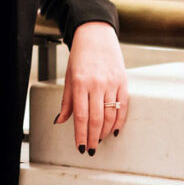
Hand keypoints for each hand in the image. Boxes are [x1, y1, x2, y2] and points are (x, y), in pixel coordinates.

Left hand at [54, 21, 127, 154]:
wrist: (96, 34)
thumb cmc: (80, 56)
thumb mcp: (69, 76)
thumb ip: (66, 101)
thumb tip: (60, 121)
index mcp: (80, 83)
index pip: (81, 116)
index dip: (81, 135)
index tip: (81, 147)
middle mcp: (96, 84)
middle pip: (97, 119)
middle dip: (94, 138)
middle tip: (92, 149)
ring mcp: (111, 83)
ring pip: (111, 115)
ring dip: (106, 132)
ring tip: (101, 140)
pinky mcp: (123, 81)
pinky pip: (123, 106)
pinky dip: (120, 121)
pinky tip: (115, 130)